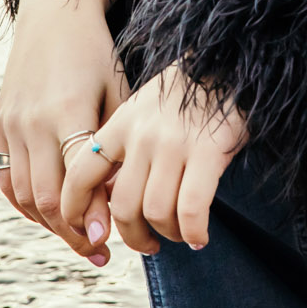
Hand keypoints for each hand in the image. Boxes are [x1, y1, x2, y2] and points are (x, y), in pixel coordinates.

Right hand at [0, 0, 131, 266]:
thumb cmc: (98, 53)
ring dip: (50, 225)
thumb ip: (115, 143)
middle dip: (74, 233)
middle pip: (46, 198)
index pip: (76, 183)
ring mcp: (10, 124)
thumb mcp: (118, 92)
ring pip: (23, 195)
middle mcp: (32, 122)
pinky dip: (25, 204)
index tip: (112, 244)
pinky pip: (6, 179)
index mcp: (67, 112)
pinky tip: (50, 216)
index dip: (93, 217)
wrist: (53, 13)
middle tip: (100, 252)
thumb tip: (122, 199)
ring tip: (80, 239)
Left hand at [61, 63, 247, 255]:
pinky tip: (200, 236)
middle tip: (148, 244)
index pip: (82, 173)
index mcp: (121, 124)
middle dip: (134, 237)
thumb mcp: (143, 111)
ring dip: (168, 235)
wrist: (229, 63)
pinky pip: (191, 209)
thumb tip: (113, 201)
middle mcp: (142, 135)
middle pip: (123, 206)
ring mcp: (174, 144)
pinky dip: (194, 231)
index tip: (90, 233)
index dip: (77, 210)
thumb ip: (125, 148)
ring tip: (180, 235)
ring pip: (156, 212)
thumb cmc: (186, 96)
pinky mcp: (209, 152)